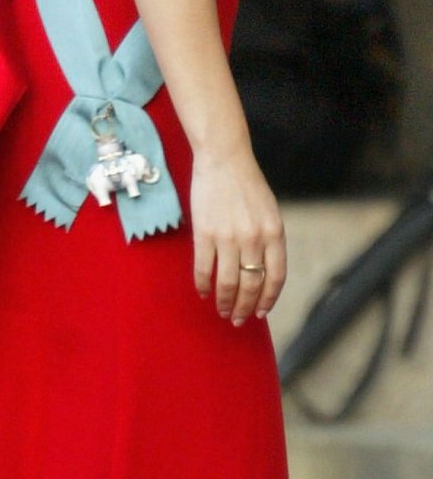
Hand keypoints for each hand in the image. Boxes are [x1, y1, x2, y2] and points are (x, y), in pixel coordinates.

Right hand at [191, 147, 285, 325]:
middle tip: (239, 320)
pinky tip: (203, 292)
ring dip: (225, 302)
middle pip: (252, 284)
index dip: (268, 299)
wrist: (224, 159)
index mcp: (275, 232)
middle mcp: (254, 237)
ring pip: (228, 282)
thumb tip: (261, 273)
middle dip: (246, 308)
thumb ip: (269, 240)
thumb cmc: (247, 185)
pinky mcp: (205, 233)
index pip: (276, 277)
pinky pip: (204, 268)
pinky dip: (203, 284)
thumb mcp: (270, 212)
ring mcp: (229, 236)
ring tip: (223, 311)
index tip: (261, 313)